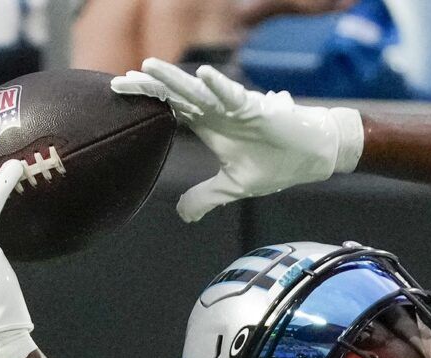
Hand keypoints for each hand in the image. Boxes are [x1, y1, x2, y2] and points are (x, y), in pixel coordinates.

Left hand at [111, 59, 363, 221]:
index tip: (118, 96)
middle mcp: (216, 111)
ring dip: (174, 79)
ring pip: (198, 90)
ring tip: (149, 67)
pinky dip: (219, 85)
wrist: (312, 156)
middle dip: (148, 87)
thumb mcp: (234, 186)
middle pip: (175, 94)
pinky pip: (234, 94)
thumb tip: (182, 215)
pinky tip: (203, 75)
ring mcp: (233, 107)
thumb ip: (206, 197)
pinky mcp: (256, 108)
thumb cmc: (276, 164)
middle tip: (118, 83)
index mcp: (208, 124)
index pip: (169, 108)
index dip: (146, 100)